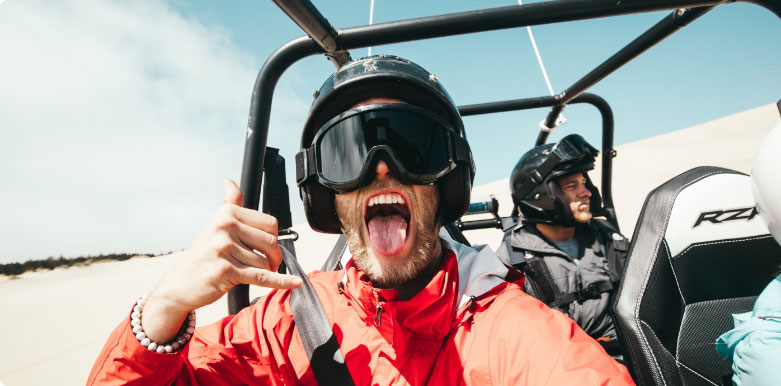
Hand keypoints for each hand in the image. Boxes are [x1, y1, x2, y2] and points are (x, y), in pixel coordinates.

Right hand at [141, 179, 301, 341]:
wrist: (179, 284)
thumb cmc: (203, 256)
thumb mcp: (215, 225)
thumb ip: (229, 204)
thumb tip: (230, 182)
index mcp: (227, 213)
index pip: (270, 223)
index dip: (273, 238)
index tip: (267, 248)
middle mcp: (225, 227)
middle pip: (271, 242)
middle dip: (274, 257)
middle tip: (268, 265)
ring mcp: (224, 248)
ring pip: (265, 262)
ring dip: (266, 271)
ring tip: (252, 273)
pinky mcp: (226, 271)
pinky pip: (262, 277)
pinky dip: (281, 281)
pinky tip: (294, 282)